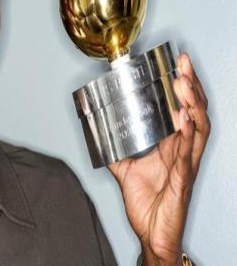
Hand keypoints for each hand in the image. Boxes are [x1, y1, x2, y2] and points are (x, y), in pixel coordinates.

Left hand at [108, 52, 209, 264]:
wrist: (152, 234)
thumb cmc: (147, 203)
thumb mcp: (125, 169)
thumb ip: (115, 151)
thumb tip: (97, 134)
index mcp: (172, 145)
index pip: (183, 110)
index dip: (183, 89)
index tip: (177, 65)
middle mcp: (183, 150)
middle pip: (195, 112)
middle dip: (191, 86)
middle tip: (184, 62)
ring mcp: (186, 164)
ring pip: (198, 127)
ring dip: (192, 103)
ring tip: (183, 82)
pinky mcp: (182, 180)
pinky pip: (188, 153)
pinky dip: (187, 133)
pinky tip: (184, 117)